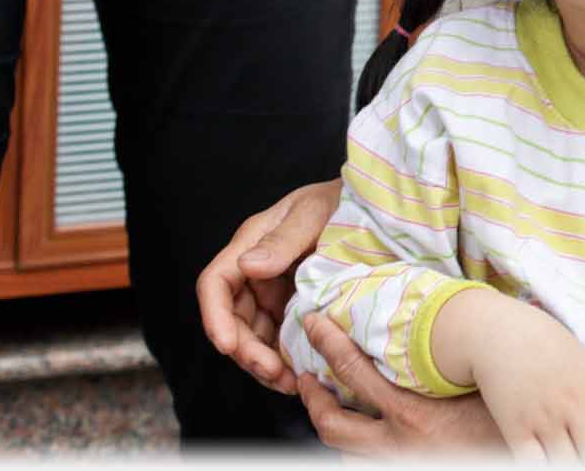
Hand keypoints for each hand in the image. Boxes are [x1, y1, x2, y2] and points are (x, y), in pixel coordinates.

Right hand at [196, 178, 341, 395]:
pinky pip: (277, 340)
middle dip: (247, 352)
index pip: (215, 284)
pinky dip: (284, 360)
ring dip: (265, 364)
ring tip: (290, 383)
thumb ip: (283, 239)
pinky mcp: (290, 308)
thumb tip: (248, 266)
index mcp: (250, 244)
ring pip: (253, 337)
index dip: (214, 317)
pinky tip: (301, 375)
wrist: (370, 210)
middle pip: (232, 321)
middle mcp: (254, 272)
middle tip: (275, 373)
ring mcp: (271, 292)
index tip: (228, 346)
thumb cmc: (339, 201)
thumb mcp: (313, 213)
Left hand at [296, 310, 509, 454]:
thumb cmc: (505, 416)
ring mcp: (401, 462)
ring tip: (327, 404)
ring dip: (333, 427)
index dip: (327, 344)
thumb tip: (439, 316)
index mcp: (412, 412)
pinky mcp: (410, 468)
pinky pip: (368, 463)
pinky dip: (357, 449)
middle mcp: (398, 444)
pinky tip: (365, 432)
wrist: (522, 453)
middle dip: (311, 398)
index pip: (353, 372)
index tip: (314, 324)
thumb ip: (447, 356)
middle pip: (332, 424)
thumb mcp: (477, 379)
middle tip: (304, 374)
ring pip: (345, 453)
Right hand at [463, 294, 584, 459]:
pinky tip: (550, 464)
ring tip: (580, 464)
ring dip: (578, 467)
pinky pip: (534, 464)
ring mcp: (546, 419)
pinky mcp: (516, 429)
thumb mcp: (580, 360)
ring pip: (571, 465)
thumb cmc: (543, 342)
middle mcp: (575, 404)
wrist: (498, 330)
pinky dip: (544, 468)